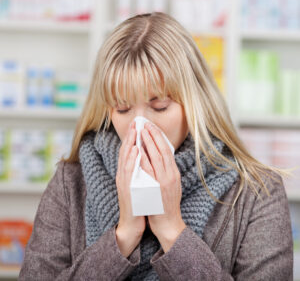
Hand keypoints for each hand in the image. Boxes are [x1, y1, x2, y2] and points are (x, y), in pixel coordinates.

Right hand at [115, 120, 145, 256]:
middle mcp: (123, 175)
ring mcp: (123, 181)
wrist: (132, 223)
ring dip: (130, 143)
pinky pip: (128, 171)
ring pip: (125, 159)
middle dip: (131, 136)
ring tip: (134, 130)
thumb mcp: (139, 183)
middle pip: (125, 151)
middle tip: (136, 122)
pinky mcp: (126, 189)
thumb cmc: (139, 202)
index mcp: (127, 173)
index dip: (132, 137)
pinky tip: (134, 150)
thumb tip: (146, 157)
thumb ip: (141, 170)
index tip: (138, 125)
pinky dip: (131, 159)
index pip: (129, 151)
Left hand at [140, 122, 185, 252]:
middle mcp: (171, 175)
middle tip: (146, 123)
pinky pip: (149, 171)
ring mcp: (165, 181)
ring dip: (149, 143)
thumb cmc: (166, 204)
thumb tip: (159, 158)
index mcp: (174, 173)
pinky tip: (138, 150)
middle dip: (154, 135)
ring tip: (142, 131)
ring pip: (157, 157)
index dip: (159, 137)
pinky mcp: (157, 189)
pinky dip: (144, 159)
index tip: (152, 126)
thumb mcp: (170, 185)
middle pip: (163, 150)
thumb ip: (166, 171)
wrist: (169, 224)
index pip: (167, 150)